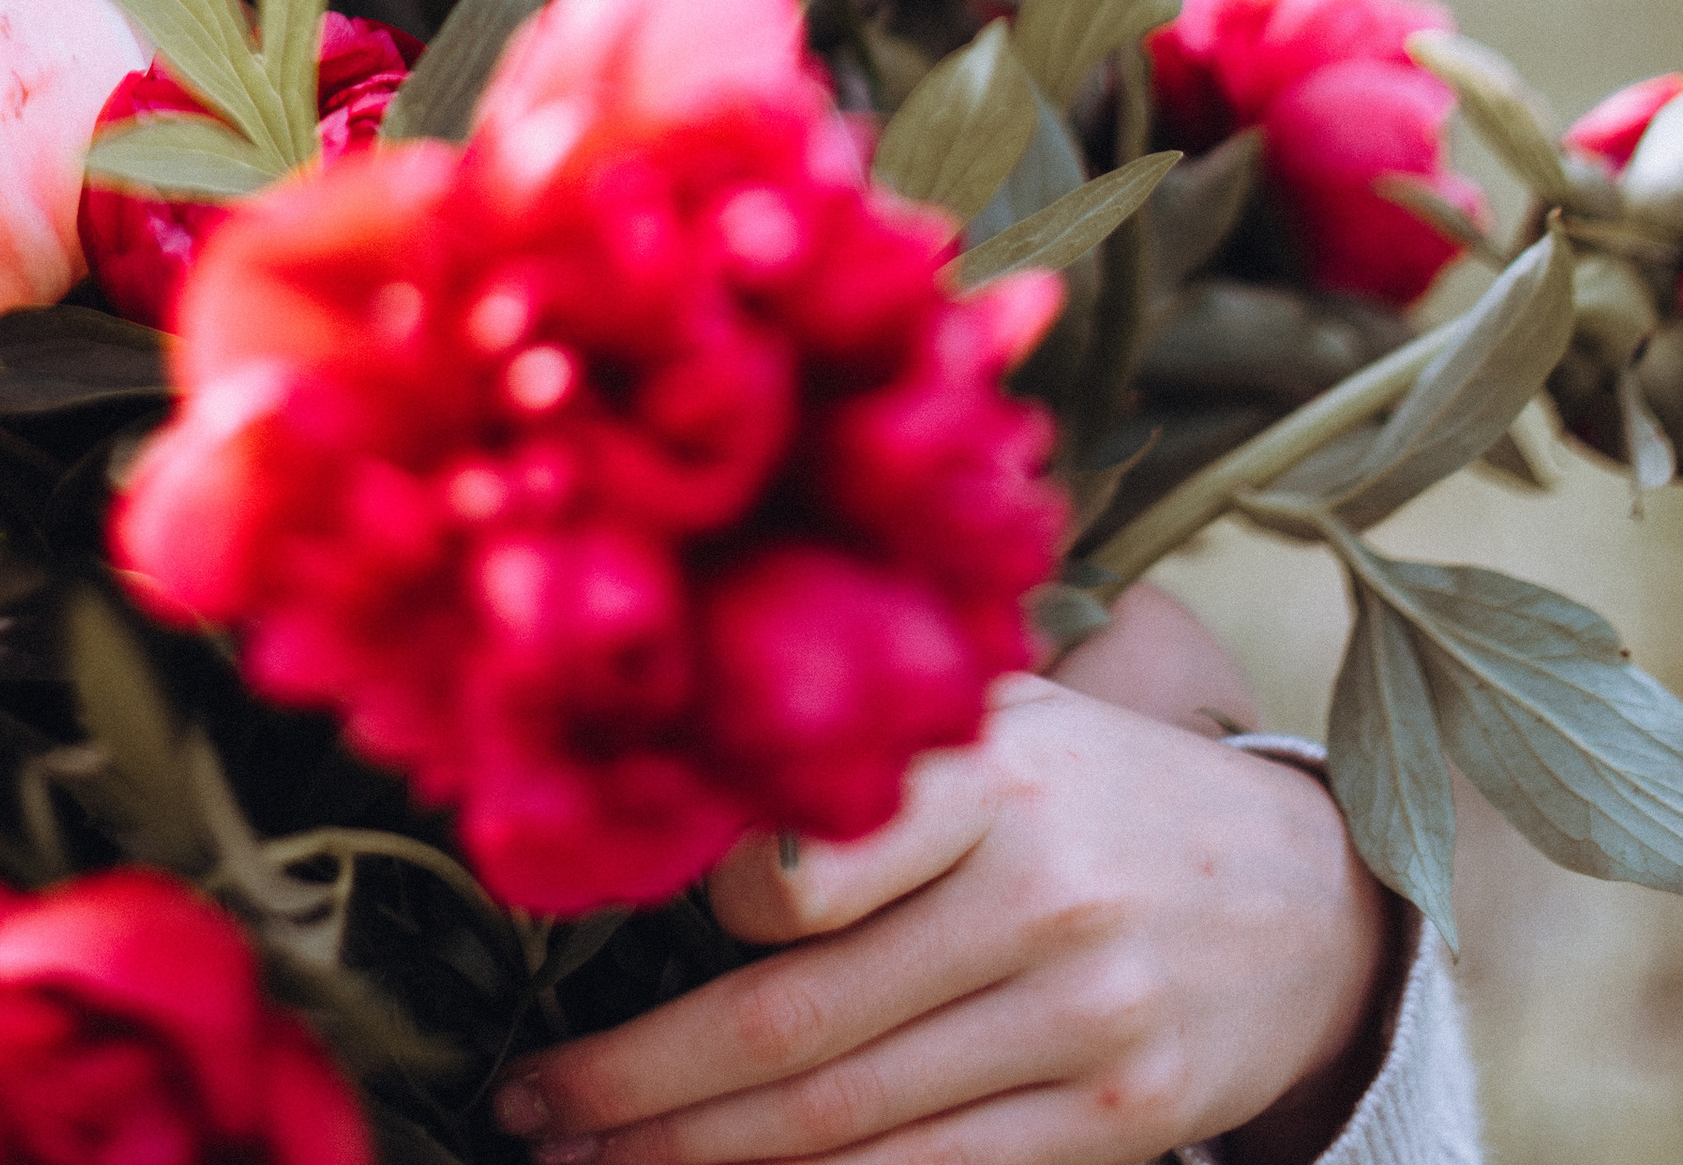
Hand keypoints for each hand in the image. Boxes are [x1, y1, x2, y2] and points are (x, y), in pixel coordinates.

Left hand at [488, 672, 1394, 1164]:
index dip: (694, 922)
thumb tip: (686, 821)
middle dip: (635, 1085)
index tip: (589, 945)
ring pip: (846, 1123)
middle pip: (792, 1023)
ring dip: (698, 1159)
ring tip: (593, 1161)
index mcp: (990, 767)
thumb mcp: (1004, 719)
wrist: (1309, 896)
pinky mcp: (1122, 1118)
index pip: (797, 867)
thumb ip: (874, 765)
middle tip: (528, 1106)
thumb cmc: (1102, 792)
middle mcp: (1036, 888)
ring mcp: (1084, 1015)